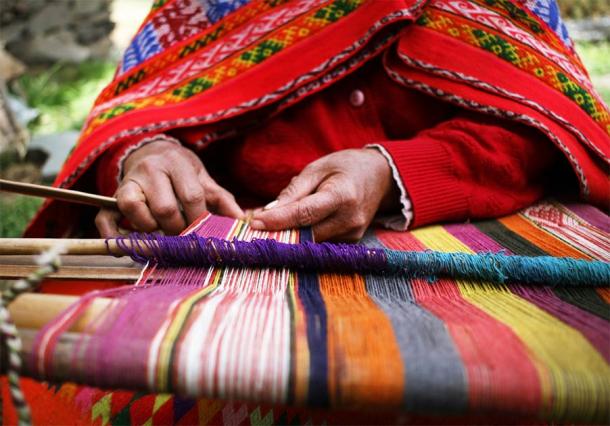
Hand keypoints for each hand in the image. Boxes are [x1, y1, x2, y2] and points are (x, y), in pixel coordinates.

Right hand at [95, 140, 243, 236]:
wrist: (150, 152)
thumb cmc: (181, 171)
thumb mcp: (203, 179)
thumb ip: (222, 199)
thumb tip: (242, 222)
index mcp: (177, 164)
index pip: (191, 196)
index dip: (200, 219)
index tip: (206, 234)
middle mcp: (150, 170)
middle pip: (165, 208)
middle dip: (177, 229)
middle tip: (184, 237)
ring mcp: (128, 182)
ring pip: (134, 210)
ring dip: (150, 230)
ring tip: (161, 234)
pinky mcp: (112, 197)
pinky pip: (105, 218)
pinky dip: (114, 237)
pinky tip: (127, 248)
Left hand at [250, 148, 397, 241]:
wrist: (380, 177)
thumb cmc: (345, 167)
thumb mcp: (317, 168)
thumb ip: (294, 191)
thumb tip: (269, 211)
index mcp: (342, 196)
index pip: (304, 214)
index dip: (278, 220)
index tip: (255, 223)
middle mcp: (349, 220)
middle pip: (306, 234)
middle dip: (279, 232)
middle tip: (254, 227)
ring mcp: (353, 234)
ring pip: (311, 241)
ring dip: (290, 235)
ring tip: (272, 224)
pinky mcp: (351, 241)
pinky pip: (320, 242)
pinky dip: (304, 236)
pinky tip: (293, 227)